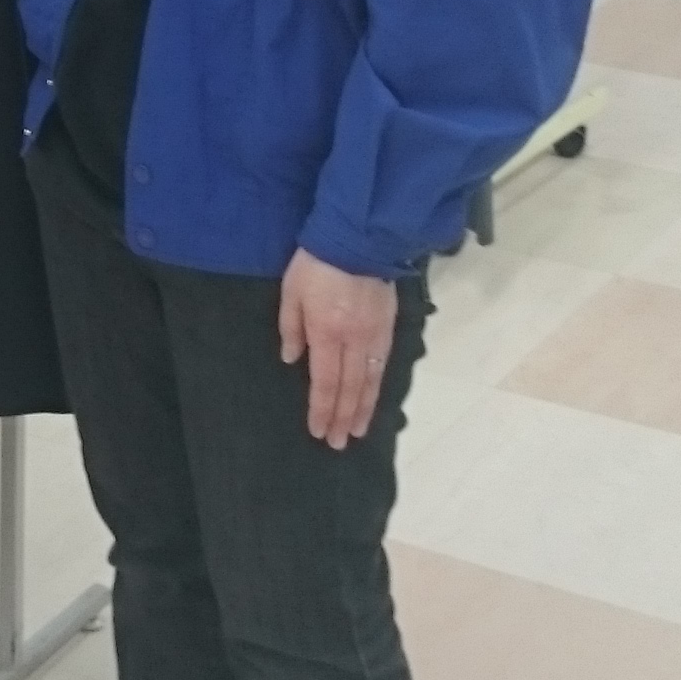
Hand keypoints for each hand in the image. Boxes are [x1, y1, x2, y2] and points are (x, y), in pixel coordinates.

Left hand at [277, 250, 403, 449]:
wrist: (359, 236)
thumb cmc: (317, 263)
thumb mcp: (291, 292)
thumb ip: (291, 328)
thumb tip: (293, 360)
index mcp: (327, 333)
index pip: (326, 383)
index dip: (323, 410)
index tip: (319, 431)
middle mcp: (354, 340)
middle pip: (350, 389)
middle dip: (344, 418)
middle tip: (340, 443)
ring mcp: (375, 334)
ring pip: (371, 381)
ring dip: (364, 409)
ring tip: (359, 431)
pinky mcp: (389, 325)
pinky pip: (384, 364)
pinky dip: (378, 386)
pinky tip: (374, 397)